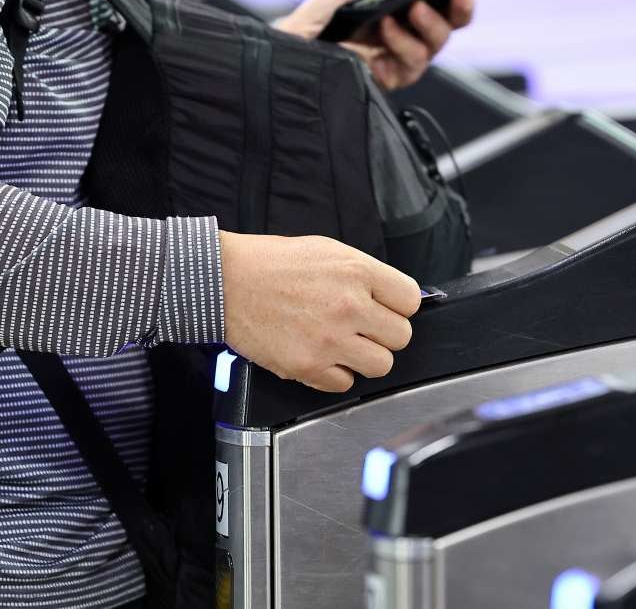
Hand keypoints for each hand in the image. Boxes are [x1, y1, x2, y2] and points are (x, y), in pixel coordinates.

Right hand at [219, 232, 421, 391]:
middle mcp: (349, 306)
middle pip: (401, 336)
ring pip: (381, 365)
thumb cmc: (271, 264)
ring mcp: (329, 339)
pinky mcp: (308, 365)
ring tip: (343, 344)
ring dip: (364, 357)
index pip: (410, 300)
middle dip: (383, 333)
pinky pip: (345, 384)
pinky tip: (319, 355)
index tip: (385, 308)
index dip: (398, 306)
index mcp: (357, 271)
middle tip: (362, 328)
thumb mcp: (327, 251)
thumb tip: (391, 298)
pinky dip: (334, 374)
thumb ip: (363, 275)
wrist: (225, 282)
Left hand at [276, 0, 475, 89]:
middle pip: (447, 29)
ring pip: (433, 48)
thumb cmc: (315, 18)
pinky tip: (387, 31)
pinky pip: (411, 66)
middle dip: (457, 13)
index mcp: (401, 12)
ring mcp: (396, 61)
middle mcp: (404, 37)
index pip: (440, 7)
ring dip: (428, 27)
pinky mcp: (387, 81)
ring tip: (411, 10)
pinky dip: (403, 45)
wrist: (289, 51)